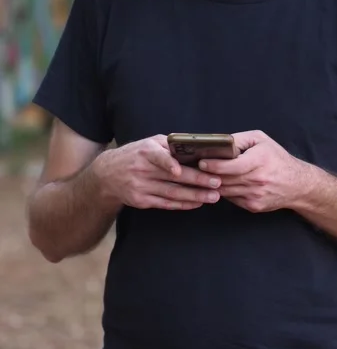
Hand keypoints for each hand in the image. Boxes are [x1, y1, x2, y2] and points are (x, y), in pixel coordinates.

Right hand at [93, 135, 221, 209]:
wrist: (107, 175)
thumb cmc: (134, 155)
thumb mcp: (147, 143)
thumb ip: (168, 144)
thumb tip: (194, 145)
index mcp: (145, 152)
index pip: (157, 157)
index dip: (168, 164)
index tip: (180, 170)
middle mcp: (142, 170)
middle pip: (172, 178)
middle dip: (197, 181)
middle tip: (216, 183)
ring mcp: (141, 187)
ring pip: (172, 193)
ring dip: (194, 196)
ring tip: (213, 196)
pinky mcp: (141, 201)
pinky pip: (165, 204)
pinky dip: (183, 204)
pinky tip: (197, 203)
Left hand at [198, 130, 308, 212]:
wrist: (297, 185)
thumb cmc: (277, 159)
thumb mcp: (261, 140)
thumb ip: (239, 140)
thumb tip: (219, 143)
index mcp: (259, 161)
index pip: (231, 166)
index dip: (214, 165)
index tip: (202, 162)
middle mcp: (257, 180)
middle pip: (224, 180)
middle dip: (209, 175)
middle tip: (197, 169)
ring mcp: (255, 195)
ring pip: (225, 191)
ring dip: (214, 185)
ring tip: (206, 177)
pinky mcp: (253, 206)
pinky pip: (232, 199)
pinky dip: (226, 192)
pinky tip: (222, 185)